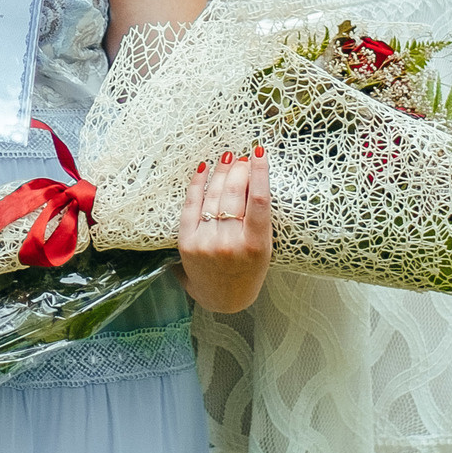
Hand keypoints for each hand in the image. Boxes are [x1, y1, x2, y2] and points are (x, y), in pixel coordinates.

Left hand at [177, 147, 272, 313]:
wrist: (223, 299)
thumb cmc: (249, 270)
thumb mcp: (264, 247)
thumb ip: (258, 217)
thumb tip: (250, 175)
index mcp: (255, 246)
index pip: (259, 201)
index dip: (259, 173)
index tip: (259, 153)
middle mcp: (228, 244)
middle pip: (233, 194)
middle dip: (238, 170)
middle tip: (243, 158)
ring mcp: (205, 243)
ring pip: (213, 197)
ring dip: (221, 173)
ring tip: (228, 159)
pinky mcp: (187, 242)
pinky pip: (191, 205)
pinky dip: (197, 184)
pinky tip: (204, 169)